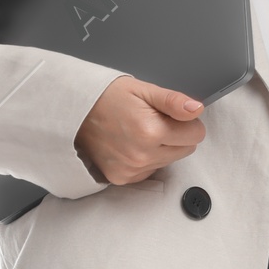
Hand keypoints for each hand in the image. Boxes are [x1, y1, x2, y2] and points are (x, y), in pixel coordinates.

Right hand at [75, 76, 204, 186]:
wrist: (72, 112)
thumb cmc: (105, 97)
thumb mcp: (142, 89)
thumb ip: (173, 101)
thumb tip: (196, 110)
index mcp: (151, 130)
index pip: (196, 134)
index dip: (187, 121)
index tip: (172, 114)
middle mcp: (142, 155)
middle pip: (185, 150)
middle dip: (176, 135)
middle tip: (153, 120)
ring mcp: (132, 169)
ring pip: (168, 161)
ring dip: (161, 148)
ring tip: (137, 131)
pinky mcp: (122, 178)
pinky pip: (150, 171)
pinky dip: (146, 159)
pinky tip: (130, 144)